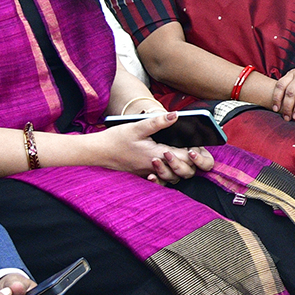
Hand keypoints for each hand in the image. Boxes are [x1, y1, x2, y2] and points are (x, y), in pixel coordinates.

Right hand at [82, 119, 212, 180]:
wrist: (98, 151)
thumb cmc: (116, 139)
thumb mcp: (137, 126)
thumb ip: (158, 121)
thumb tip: (176, 115)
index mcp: (156, 155)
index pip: (184, 158)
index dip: (194, 152)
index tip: (196, 143)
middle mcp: (154, 167)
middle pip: (183, 171)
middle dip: (191, 162)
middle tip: (194, 149)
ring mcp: (149, 172)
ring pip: (174, 177)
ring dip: (181, 168)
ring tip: (184, 155)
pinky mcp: (144, 173)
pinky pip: (162, 179)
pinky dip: (169, 174)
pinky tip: (168, 165)